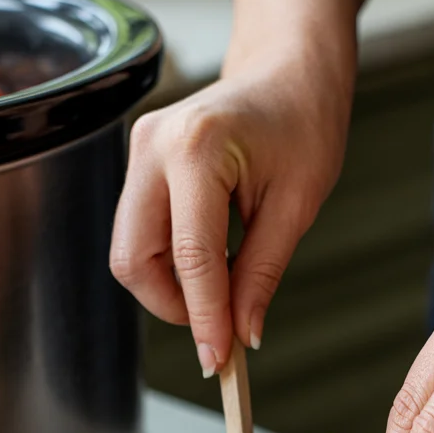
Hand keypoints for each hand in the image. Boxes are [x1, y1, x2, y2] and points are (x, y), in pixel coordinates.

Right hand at [110, 52, 351, 375]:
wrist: (288, 72)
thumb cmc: (303, 124)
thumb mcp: (296, 206)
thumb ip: (262, 274)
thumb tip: (242, 335)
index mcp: (198, 148)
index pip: (190, 257)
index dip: (203, 317)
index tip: (218, 360)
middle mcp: (154, 146)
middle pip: (134, 259)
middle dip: (172, 307)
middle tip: (219, 329)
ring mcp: (139, 152)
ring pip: (129, 252)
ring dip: (169, 289)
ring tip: (220, 294)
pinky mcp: (139, 165)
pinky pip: (139, 234)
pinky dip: (168, 266)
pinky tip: (209, 267)